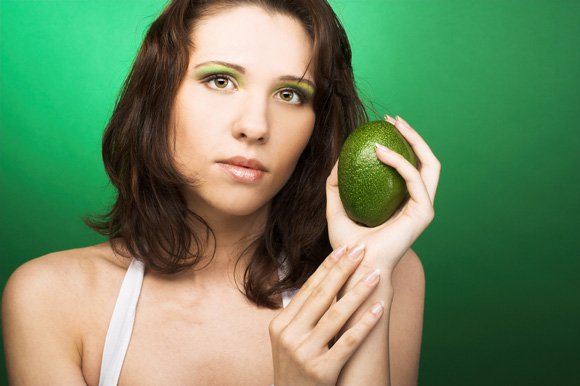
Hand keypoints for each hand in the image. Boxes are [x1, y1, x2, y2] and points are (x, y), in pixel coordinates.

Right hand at [269, 245, 383, 385]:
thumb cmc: (296, 368)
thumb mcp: (288, 340)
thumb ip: (301, 314)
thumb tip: (324, 282)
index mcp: (281, 324)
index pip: (309, 288)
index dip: (328, 266)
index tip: (344, 248)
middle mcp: (289, 335)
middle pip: (322, 295)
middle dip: (344, 269)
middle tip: (362, 249)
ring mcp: (304, 353)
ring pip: (336, 315)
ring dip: (359, 292)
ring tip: (376, 274)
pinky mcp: (321, 371)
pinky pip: (347, 342)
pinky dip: (364, 324)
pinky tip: (379, 309)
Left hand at [326, 114, 440, 273]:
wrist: (355, 266)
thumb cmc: (348, 245)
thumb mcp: (336, 209)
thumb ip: (336, 187)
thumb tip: (337, 162)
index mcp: (403, 204)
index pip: (412, 167)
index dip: (403, 143)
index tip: (383, 127)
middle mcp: (418, 204)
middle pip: (427, 161)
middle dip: (414, 135)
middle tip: (393, 120)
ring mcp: (424, 208)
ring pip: (430, 165)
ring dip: (413, 141)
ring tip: (393, 126)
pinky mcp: (423, 213)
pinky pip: (414, 178)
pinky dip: (400, 162)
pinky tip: (381, 151)